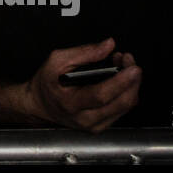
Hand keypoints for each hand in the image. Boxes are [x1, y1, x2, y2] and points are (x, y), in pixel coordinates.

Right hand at [24, 38, 140, 132]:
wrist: (40, 104)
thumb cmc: (47, 83)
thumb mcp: (57, 60)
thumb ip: (84, 52)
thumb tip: (108, 45)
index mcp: (71, 103)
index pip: (101, 95)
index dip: (120, 81)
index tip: (132, 68)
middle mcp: (85, 119)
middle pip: (120, 103)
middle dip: (132, 80)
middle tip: (129, 61)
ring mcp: (94, 125)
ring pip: (126, 106)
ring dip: (131, 84)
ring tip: (123, 66)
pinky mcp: (101, 126)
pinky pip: (123, 109)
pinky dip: (126, 92)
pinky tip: (121, 79)